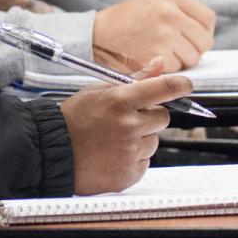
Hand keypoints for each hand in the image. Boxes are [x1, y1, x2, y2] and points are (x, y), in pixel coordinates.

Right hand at [60, 59, 194, 193]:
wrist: (51, 152)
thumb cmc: (74, 119)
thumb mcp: (99, 90)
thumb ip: (135, 79)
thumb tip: (160, 63)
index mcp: (120, 101)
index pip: (164, 88)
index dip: (180, 85)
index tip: (186, 86)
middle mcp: (128, 126)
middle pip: (162, 118)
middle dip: (149, 116)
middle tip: (125, 119)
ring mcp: (129, 152)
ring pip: (154, 141)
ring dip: (140, 139)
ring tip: (113, 139)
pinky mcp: (129, 174)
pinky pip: (145, 162)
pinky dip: (133, 159)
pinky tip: (112, 154)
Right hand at [92, 0, 214, 71]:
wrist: (96, 35)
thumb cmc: (123, 22)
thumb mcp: (151, 2)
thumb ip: (178, 11)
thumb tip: (203, 34)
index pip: (207, 18)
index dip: (203, 32)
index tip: (194, 39)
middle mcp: (169, 12)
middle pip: (204, 40)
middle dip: (195, 49)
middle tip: (178, 51)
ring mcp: (165, 34)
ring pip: (193, 57)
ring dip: (180, 61)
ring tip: (161, 54)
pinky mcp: (158, 56)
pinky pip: (176, 69)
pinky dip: (167, 70)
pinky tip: (151, 61)